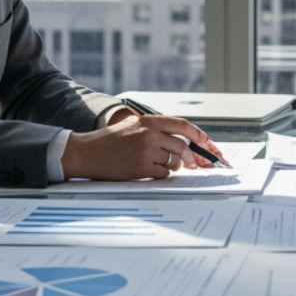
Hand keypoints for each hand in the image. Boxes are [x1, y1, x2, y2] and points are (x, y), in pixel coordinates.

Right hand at [61, 113, 221, 179]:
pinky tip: (147, 171)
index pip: (182, 125)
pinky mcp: (140, 167)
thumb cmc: (109, 141)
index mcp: (148, 121)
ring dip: (171, 166)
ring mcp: (145, 150)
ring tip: (157, 165)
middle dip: (190, 158)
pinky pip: (163, 173)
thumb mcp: (132, 125)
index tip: (208, 143)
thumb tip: (181, 140)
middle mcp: (149, 133)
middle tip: (192, 164)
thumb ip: (154, 129)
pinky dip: (160, 174)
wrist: (86, 153)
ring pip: (173, 162)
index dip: (199, 135)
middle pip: (182, 147)